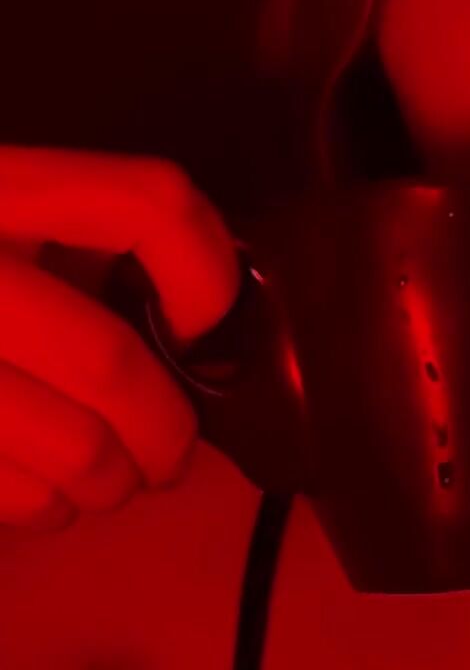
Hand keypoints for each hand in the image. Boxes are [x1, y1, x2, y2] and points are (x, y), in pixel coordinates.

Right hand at [0, 146, 239, 530]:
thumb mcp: (8, 213)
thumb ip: (86, 242)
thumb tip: (200, 327)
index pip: (149, 204)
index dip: (208, 274)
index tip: (205, 330)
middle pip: (107, 361)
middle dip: (165, 427)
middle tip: (173, 453)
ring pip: (70, 446)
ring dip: (115, 480)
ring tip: (118, 481)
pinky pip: (8, 493)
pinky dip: (47, 507)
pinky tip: (48, 495)